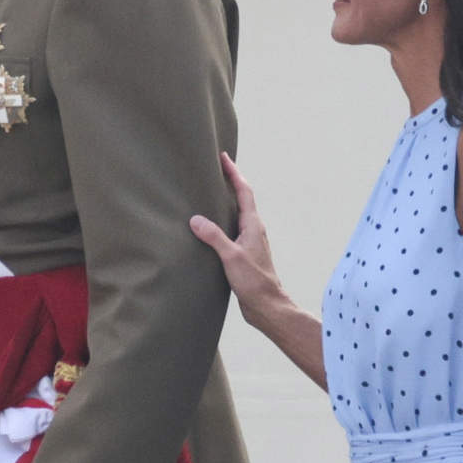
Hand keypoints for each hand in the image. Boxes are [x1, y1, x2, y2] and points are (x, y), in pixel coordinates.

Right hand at [189, 152, 285, 329]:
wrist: (266, 305)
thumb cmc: (254, 281)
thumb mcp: (231, 256)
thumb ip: (214, 237)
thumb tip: (195, 219)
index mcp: (253, 225)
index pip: (244, 191)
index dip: (234, 173)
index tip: (224, 157)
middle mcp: (253, 230)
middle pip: (241, 199)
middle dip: (230, 182)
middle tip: (215, 169)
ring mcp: (249, 241)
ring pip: (237, 214)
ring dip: (225, 201)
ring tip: (209, 192)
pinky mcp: (244, 254)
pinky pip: (231, 230)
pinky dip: (221, 221)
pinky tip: (210, 226)